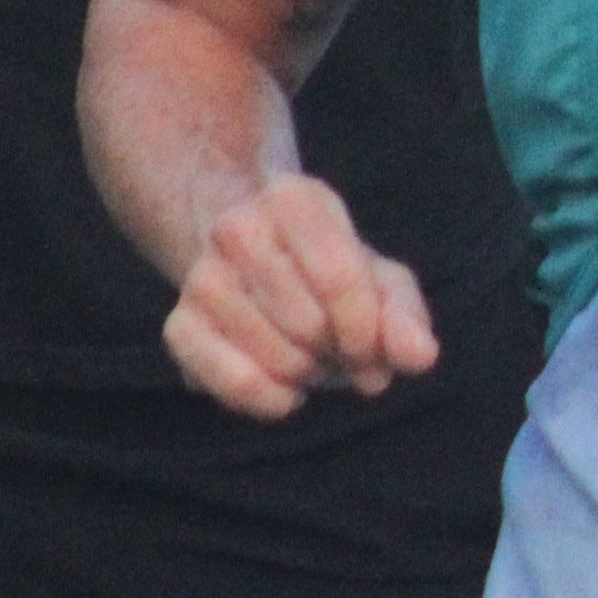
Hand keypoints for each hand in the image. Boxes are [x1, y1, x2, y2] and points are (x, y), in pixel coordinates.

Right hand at [163, 173, 436, 419]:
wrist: (260, 273)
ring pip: (277, 358)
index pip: (338, 276)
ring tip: (310, 354)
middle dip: (338, 352)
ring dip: (308, 374)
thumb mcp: (382, 281)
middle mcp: (236, 227)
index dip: (365, 329)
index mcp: (293, 199)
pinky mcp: (178, 325)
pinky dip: (270, 399)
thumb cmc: (333, 275)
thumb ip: (405, 315)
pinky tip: (284, 389)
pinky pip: (231, 382)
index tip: (371, 346)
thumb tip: (419, 356)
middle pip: (309, 323)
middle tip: (338, 346)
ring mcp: (200, 277)